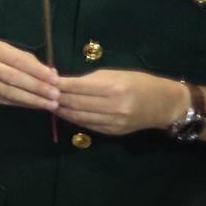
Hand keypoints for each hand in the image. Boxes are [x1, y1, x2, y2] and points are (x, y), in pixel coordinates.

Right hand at [0, 39, 59, 111]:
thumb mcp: (10, 53)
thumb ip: (30, 62)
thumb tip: (52, 74)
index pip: (19, 61)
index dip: (38, 71)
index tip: (55, 79)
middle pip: (14, 78)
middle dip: (37, 87)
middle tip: (56, 95)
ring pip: (10, 92)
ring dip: (33, 99)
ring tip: (50, 104)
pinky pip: (6, 101)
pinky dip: (24, 104)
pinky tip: (37, 106)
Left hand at [56, 69, 188, 137]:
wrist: (164, 104)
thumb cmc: (139, 83)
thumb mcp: (116, 74)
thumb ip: (90, 80)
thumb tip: (63, 82)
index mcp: (113, 88)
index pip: (77, 87)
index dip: (58, 85)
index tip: (45, 80)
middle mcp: (112, 106)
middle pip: (74, 103)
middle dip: (55, 98)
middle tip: (41, 93)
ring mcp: (113, 121)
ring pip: (78, 116)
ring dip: (61, 110)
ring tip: (48, 103)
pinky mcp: (113, 132)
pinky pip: (87, 125)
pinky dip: (73, 118)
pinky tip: (64, 112)